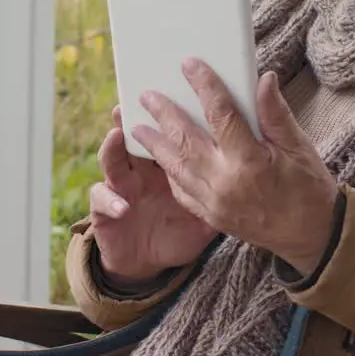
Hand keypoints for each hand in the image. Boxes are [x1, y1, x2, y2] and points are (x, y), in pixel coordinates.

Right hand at [89, 106, 216, 284]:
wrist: (149, 261)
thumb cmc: (180, 229)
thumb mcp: (206, 207)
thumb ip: (221, 182)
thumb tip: (252, 154)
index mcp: (165, 162)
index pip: (165, 133)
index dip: (165, 114)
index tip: (168, 94)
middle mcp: (139, 170)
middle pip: (133, 137)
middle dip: (131, 117)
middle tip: (130, 101)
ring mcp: (120, 188)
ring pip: (111, 162)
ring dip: (111, 148)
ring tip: (117, 136)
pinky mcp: (105, 213)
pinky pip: (102, 201)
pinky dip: (110, 201)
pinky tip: (122, 206)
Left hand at [132, 58, 338, 274]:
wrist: (311, 236)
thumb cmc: (309, 188)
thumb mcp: (299, 147)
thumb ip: (275, 114)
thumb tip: (263, 80)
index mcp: (250, 161)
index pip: (221, 114)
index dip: (205, 86)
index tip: (190, 65)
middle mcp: (225, 182)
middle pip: (186, 140)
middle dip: (164, 115)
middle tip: (147, 95)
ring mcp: (214, 203)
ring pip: (176, 167)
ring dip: (155, 144)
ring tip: (137, 126)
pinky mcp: (211, 216)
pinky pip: (181, 191)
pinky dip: (169, 172)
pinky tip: (161, 158)